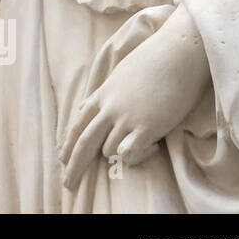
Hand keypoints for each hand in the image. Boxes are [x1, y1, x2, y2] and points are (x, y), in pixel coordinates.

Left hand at [61, 7, 210, 189]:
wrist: (176, 52)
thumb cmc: (155, 60)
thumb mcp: (122, 74)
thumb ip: (110, 92)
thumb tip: (100, 104)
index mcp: (102, 95)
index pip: (77, 124)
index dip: (68, 144)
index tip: (62, 159)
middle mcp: (108, 108)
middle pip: (82, 142)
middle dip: (74, 165)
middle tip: (68, 185)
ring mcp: (125, 118)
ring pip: (107, 150)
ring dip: (119, 154)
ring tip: (144, 145)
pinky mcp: (145, 127)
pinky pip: (128, 154)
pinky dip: (135, 157)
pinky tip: (152, 148)